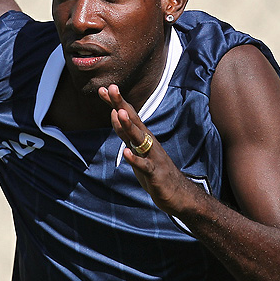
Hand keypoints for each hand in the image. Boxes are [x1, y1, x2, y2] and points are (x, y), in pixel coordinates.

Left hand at [98, 84, 196, 213]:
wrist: (177, 193)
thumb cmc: (154, 169)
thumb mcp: (135, 148)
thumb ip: (124, 132)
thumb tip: (114, 112)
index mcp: (143, 136)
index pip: (127, 115)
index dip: (115, 103)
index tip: (102, 89)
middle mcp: (148, 142)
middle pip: (133, 120)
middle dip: (121, 104)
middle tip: (112, 88)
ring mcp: (152, 156)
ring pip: (139, 139)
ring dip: (129, 126)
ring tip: (119, 112)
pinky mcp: (154, 172)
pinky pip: (144, 165)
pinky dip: (135, 159)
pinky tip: (126, 152)